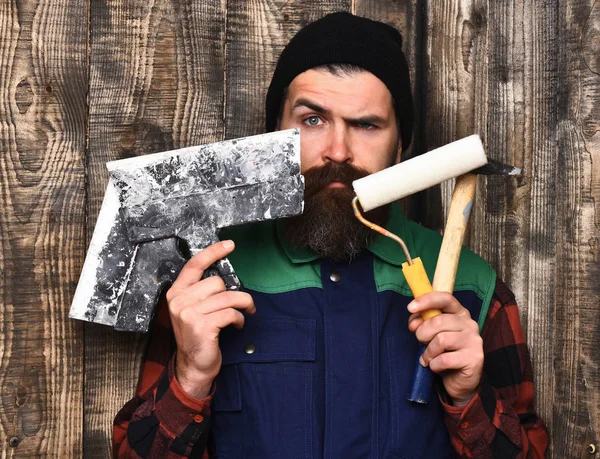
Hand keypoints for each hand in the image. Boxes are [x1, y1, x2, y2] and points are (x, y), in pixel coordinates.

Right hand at [166, 240, 255, 398]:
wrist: (193, 365)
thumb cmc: (197, 335)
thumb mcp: (192, 309)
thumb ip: (201, 291)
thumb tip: (223, 276)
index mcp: (176, 293)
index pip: (194, 264)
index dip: (213, 252)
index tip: (230, 245)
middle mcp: (179, 301)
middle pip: (217, 282)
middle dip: (233, 293)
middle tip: (237, 305)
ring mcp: (189, 314)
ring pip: (228, 297)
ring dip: (242, 305)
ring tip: (243, 313)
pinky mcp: (202, 326)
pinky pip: (231, 313)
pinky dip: (239, 318)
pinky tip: (237, 324)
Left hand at [407, 292, 482, 405]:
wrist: (459, 381)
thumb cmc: (444, 353)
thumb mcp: (430, 335)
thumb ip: (422, 323)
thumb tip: (414, 322)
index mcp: (459, 313)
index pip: (445, 298)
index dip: (426, 300)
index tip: (410, 308)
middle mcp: (469, 324)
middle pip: (438, 321)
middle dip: (422, 333)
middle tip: (421, 343)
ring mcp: (474, 341)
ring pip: (441, 340)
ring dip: (428, 352)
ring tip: (428, 358)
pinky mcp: (474, 358)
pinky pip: (444, 359)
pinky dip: (434, 365)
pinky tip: (436, 367)